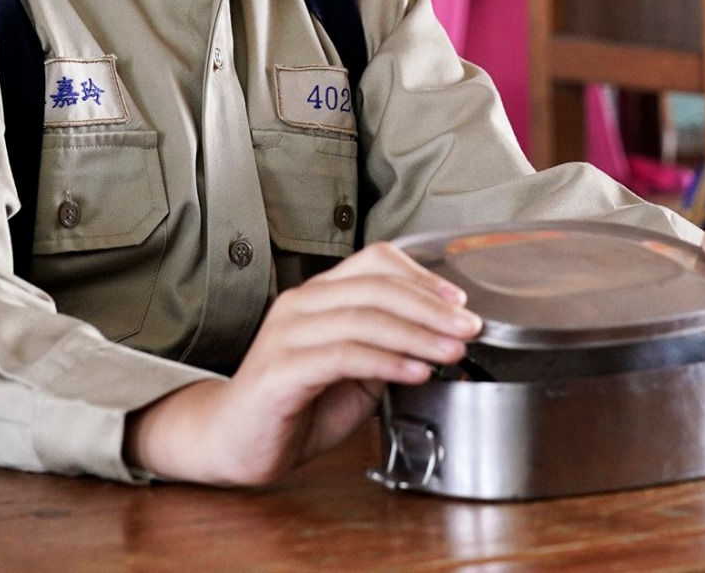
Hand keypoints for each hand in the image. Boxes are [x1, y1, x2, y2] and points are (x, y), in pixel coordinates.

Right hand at [123, 241, 481, 485]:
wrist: (234, 442)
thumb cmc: (294, 406)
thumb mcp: (353, 374)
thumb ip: (386, 350)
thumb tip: (438, 339)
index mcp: (318, 296)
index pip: (374, 261)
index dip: (421, 277)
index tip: (460, 301)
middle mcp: (300, 304)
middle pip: (376, 286)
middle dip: (432, 307)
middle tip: (470, 328)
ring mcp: (287, 334)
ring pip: (363, 316)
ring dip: (417, 333)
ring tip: (452, 351)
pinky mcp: (281, 369)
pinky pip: (342, 355)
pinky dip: (386, 361)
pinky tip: (415, 371)